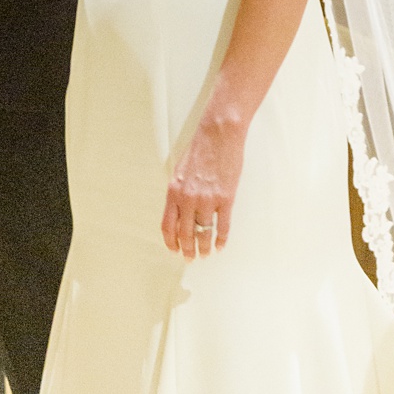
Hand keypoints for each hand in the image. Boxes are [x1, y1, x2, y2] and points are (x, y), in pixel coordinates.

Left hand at [162, 110, 246, 258]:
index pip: (168, 225)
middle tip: (190, 258)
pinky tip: (220, 246)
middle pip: (185, 233)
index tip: (174, 250)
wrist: (218, 135)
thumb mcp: (180, 171)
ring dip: (204, 247)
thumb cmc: (199, 151)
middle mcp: (188, 198)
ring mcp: (207, 199)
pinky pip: (223, 226)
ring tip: (206, 254)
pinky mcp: (226, 198)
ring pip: (204, 233)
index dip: (170, 241)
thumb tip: (179, 212)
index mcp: (174, 191)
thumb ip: (178, 192)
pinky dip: (221, 239)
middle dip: (187, 249)